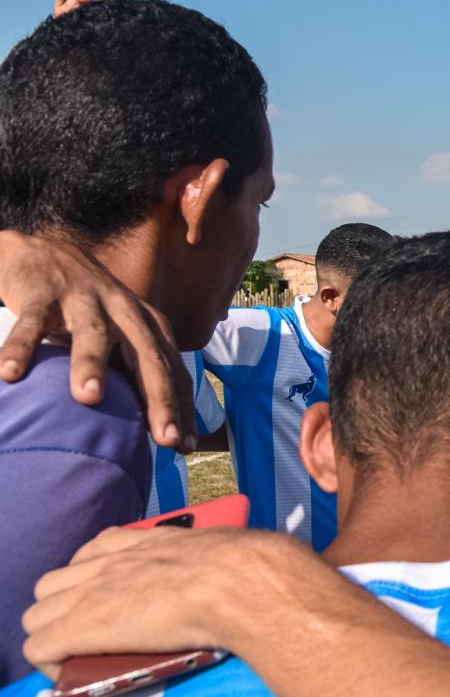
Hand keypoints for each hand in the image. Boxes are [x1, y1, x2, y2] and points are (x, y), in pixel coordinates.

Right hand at [0, 231, 195, 448]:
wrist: (46, 250)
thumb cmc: (90, 308)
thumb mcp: (121, 334)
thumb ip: (136, 371)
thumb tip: (156, 427)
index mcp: (148, 324)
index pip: (171, 368)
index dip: (181, 406)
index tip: (185, 446)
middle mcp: (123, 310)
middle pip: (146, 355)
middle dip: (158, 397)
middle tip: (163, 438)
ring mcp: (83, 299)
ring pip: (91, 334)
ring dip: (91, 364)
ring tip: (89, 398)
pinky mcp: (41, 293)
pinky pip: (31, 322)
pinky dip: (20, 346)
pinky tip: (10, 372)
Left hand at [22, 527, 311, 678]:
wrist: (246, 583)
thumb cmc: (252, 568)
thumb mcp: (228, 550)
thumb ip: (215, 558)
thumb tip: (242, 573)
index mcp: (143, 541)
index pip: (93, 551)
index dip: (93, 578)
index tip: (111, 599)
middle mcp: (109, 562)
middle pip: (53, 584)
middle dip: (64, 608)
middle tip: (94, 633)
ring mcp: (91, 593)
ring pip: (37, 615)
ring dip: (54, 634)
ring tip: (82, 656)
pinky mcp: (82, 627)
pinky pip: (39, 648)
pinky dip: (51, 663)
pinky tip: (75, 674)